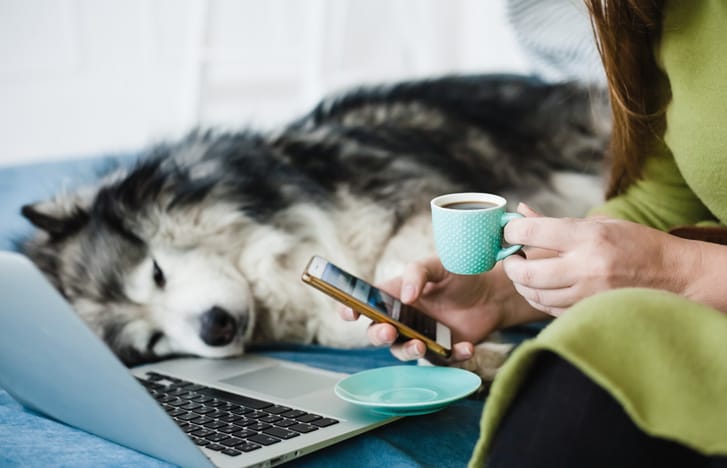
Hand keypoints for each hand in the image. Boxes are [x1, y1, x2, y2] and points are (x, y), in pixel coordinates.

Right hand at [338, 256, 517, 362]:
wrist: (492, 292)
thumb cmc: (459, 274)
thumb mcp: (438, 264)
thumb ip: (418, 273)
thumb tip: (406, 296)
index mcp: (394, 295)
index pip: (365, 304)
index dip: (351, 309)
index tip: (351, 313)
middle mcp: (402, 319)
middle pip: (378, 333)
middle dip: (378, 335)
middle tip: (388, 331)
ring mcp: (420, 336)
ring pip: (403, 351)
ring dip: (408, 351)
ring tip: (421, 344)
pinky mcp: (441, 351)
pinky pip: (441, 360)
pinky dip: (452, 356)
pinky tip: (466, 347)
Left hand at [503, 205, 691, 314]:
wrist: (673, 274)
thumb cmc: (634, 242)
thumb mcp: (598, 223)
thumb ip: (554, 222)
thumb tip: (519, 211)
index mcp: (587, 237)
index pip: (533, 232)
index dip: (512, 231)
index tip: (509, 231)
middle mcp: (586, 266)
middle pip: (527, 273)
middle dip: (510, 265)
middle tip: (510, 258)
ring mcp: (588, 293)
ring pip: (536, 295)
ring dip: (522, 284)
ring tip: (523, 272)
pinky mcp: (590, 311)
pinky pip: (551, 309)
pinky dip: (538, 299)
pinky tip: (539, 288)